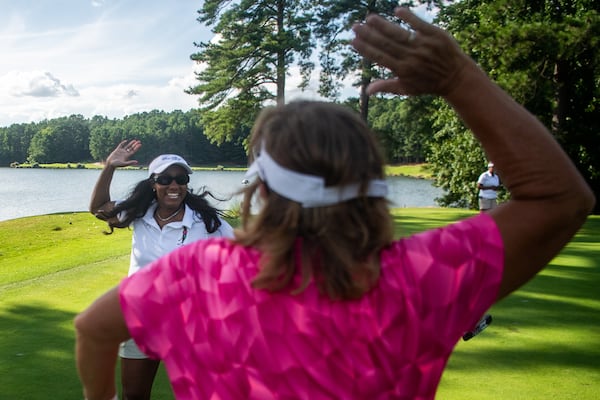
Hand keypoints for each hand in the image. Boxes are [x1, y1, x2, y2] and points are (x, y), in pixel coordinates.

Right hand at [105, 140, 141, 167]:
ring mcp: (121, 151)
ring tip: (135, 140)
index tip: (140, 144)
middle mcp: (125, 153)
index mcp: (127, 156)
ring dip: (131, 143)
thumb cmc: (117, 165)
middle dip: (135, 145)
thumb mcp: (124, 164)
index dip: (137, 148)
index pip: (133, 151)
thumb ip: (130, 162)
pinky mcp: (117, 150)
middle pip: (131, 148)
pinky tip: (126, 141)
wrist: (110, 164)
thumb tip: (137, 162)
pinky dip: (123, 143)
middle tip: (139, 141)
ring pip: (127, 146)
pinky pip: (121, 145)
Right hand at [351, 7, 469, 95]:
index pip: (380, 58)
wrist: (456, 77)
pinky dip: (408, 17)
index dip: (366, 49)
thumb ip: (387, 86)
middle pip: (386, 44)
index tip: (353, 41)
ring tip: (369, 18)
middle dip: (369, 35)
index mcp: (403, 71)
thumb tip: (367, 91)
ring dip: (383, 25)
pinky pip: (419, 24)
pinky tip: (397, 10)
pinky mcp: (435, 35)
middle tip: (355, 26)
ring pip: (399, 34)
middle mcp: (411, 57)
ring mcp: (423, 45)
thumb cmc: (429, 84)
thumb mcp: (407, 89)